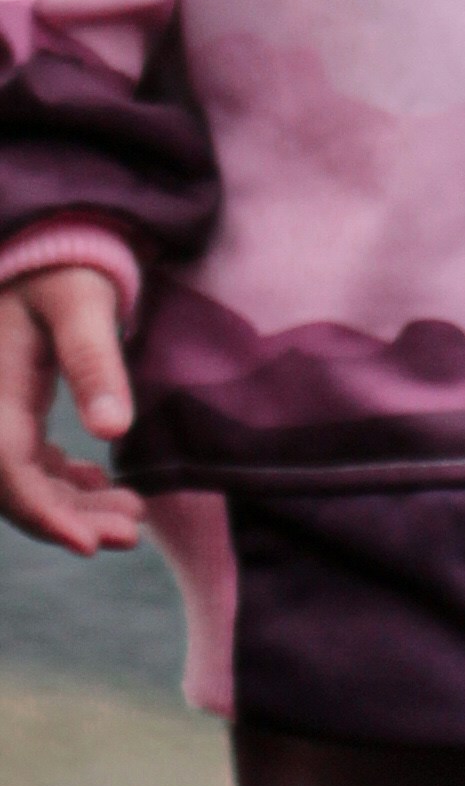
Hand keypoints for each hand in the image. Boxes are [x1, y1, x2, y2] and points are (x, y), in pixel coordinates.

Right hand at [0, 273, 141, 555]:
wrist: (45, 240)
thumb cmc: (64, 264)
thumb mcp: (83, 303)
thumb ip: (94, 363)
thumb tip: (113, 432)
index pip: (8, 471)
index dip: (44, 515)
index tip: (91, 545)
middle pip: (16, 487)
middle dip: (69, 519)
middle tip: (130, 534)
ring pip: (25, 481)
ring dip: (73, 506)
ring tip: (132, 519)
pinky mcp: (14, 409)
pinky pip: (29, 464)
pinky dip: (64, 484)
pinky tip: (103, 488)